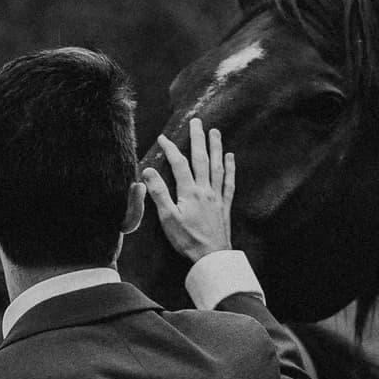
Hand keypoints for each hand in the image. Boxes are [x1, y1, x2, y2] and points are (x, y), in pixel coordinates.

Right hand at [141, 121, 235, 267]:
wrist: (212, 256)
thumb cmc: (187, 240)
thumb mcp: (168, 218)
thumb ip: (158, 193)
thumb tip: (148, 171)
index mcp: (189, 192)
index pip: (179, 164)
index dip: (170, 149)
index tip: (162, 137)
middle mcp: (205, 189)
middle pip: (201, 158)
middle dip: (197, 139)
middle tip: (196, 121)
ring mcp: (217, 196)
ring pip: (217, 166)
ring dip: (216, 147)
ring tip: (214, 131)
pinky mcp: (225, 205)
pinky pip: (229, 182)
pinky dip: (230, 167)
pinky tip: (230, 157)